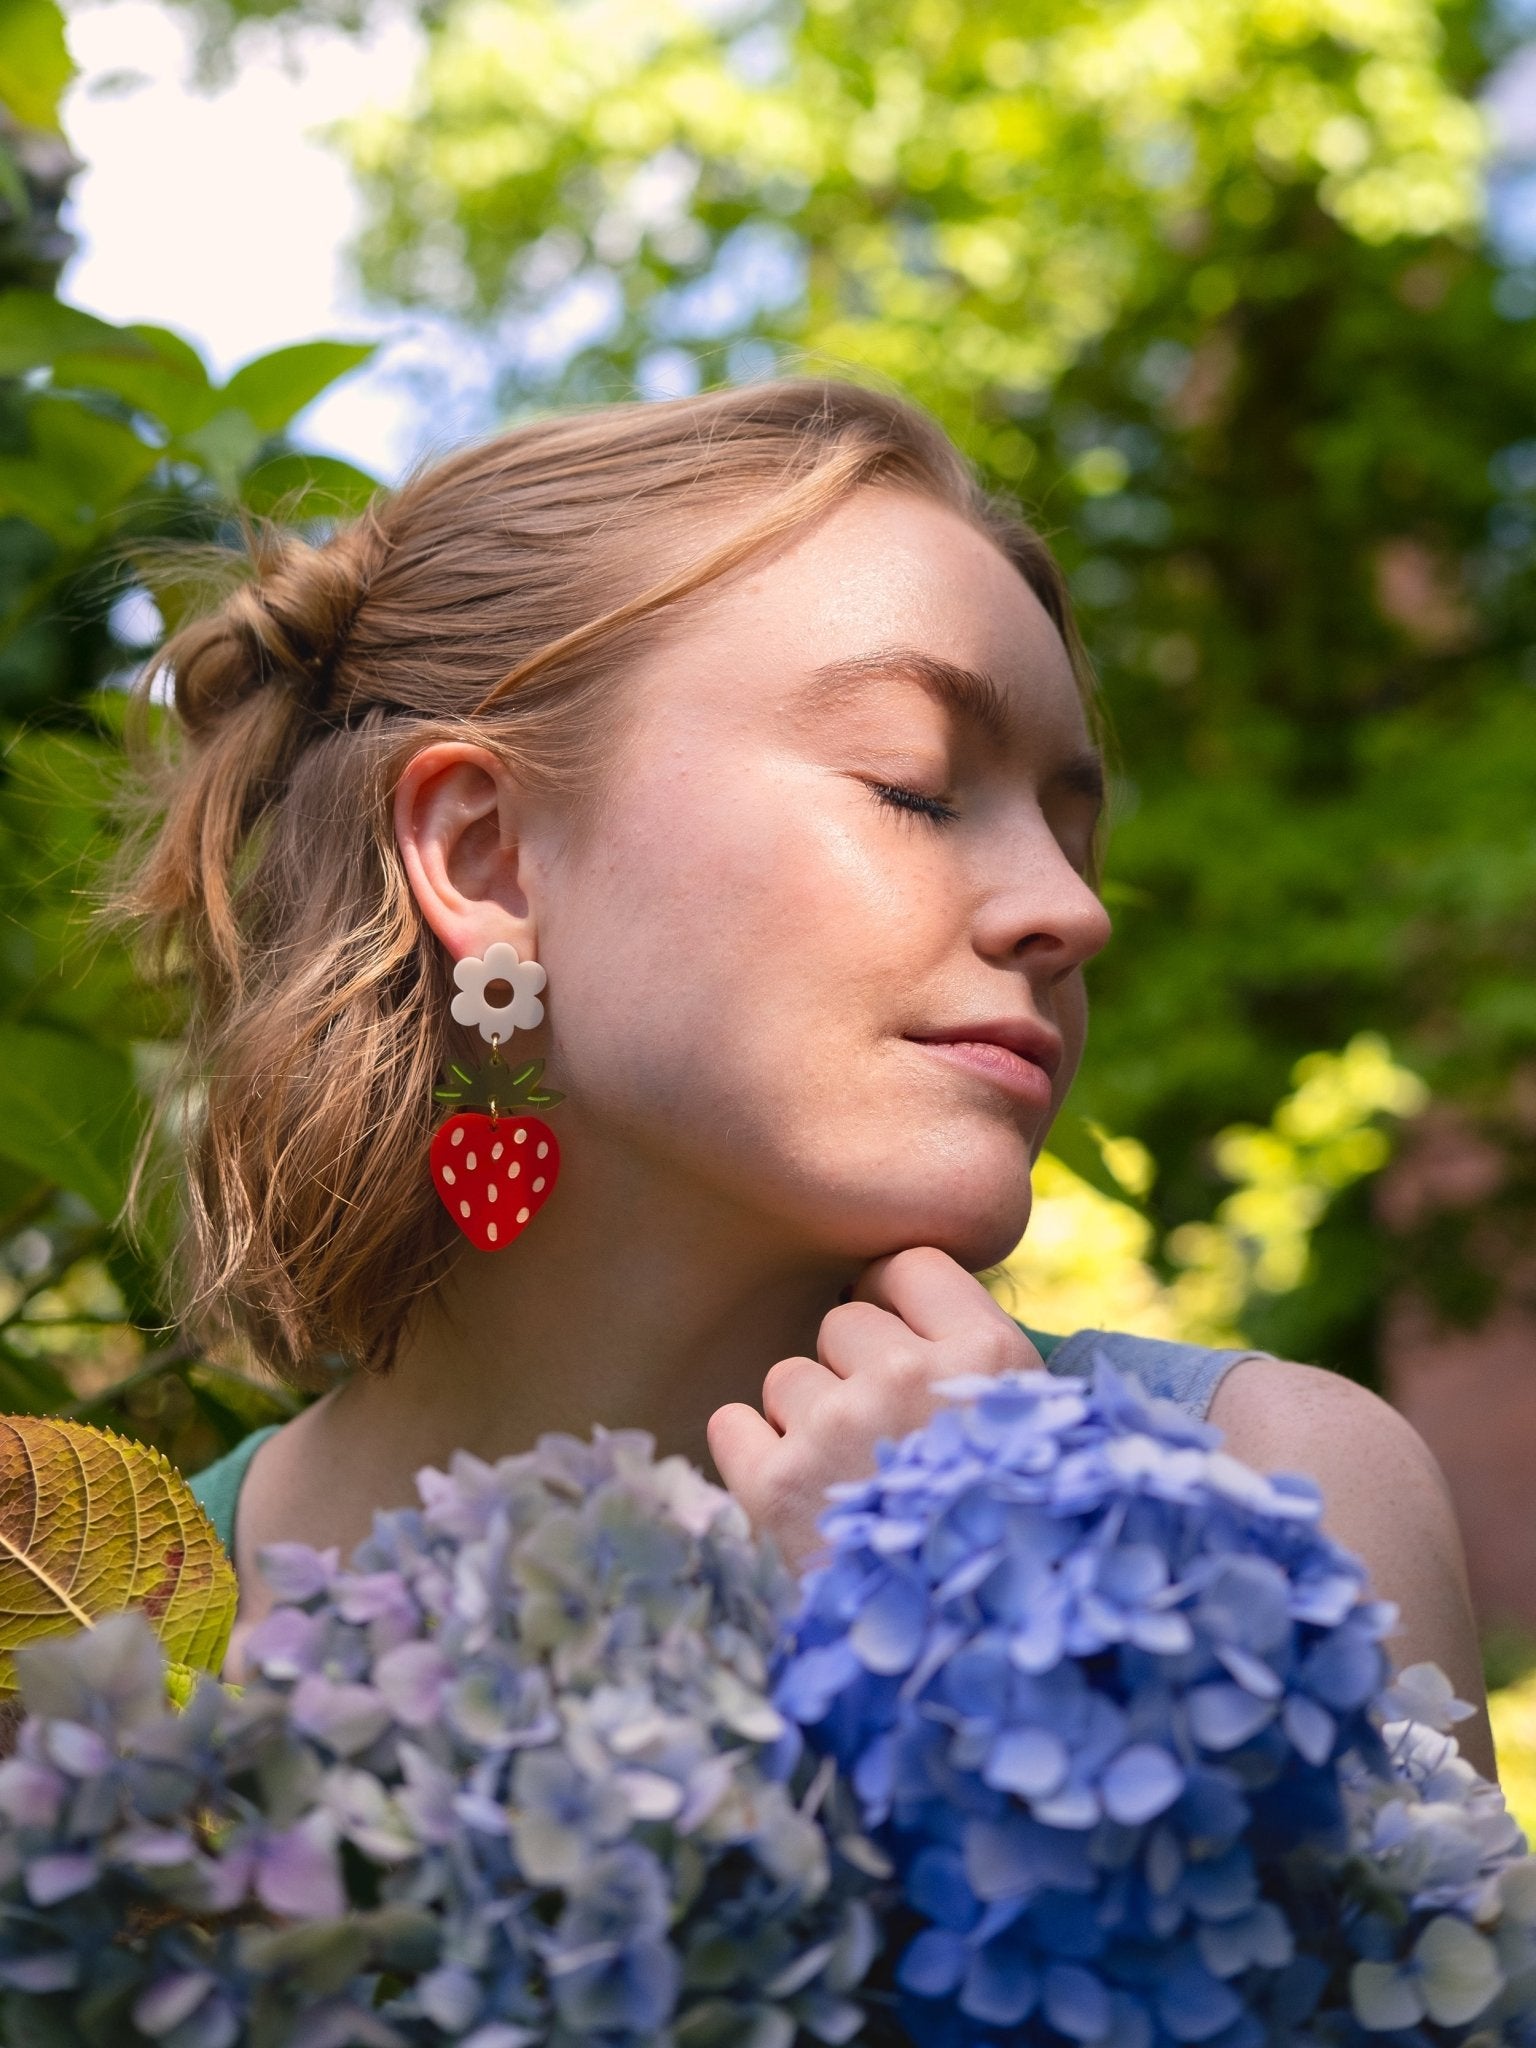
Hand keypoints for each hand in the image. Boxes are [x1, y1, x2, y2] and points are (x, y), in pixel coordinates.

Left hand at [707, 1247, 1042, 1571]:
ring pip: (786, 1378)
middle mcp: (907, 1377)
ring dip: (810, 1423)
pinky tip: (801, 1502)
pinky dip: (754, 1459)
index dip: (900, 1306)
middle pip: (841, 1322)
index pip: (908, 1264)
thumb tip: (913, 1319)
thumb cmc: (1017, 1549)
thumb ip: (984, 1371)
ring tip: (855, 1489)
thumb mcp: (1040, 1444)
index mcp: (987, 1357)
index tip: (907, 1350)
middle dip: (855, 1370)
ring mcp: (834, 1430)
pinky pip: (731, 1424)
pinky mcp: (773, 1489)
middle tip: (888, 1442)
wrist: (979, 1671)